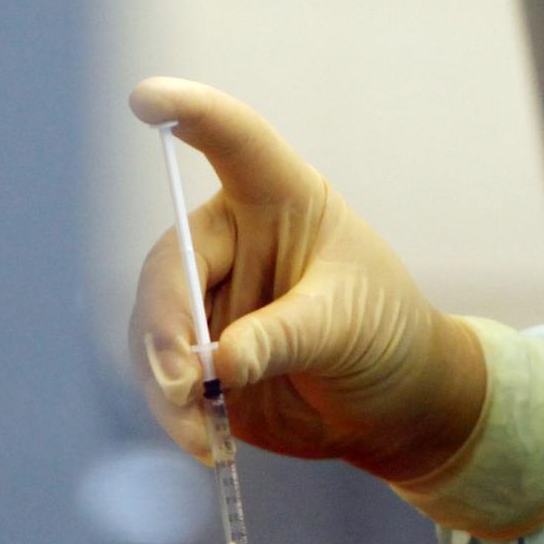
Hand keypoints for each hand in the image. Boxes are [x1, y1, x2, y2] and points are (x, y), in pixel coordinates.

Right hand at [126, 78, 485, 483]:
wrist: (395, 405)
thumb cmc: (386, 337)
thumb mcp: (348, 327)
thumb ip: (284, 337)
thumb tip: (220, 362)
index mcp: (283, 200)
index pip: (234, 142)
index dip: (193, 114)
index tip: (148, 99)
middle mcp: (234, 239)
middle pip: (171, 263)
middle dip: (168, 325)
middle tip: (186, 380)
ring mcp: (209, 296)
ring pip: (155, 326)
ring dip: (167, 381)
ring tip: (200, 428)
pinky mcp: (196, 352)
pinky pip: (160, 374)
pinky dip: (174, 412)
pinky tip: (205, 444)